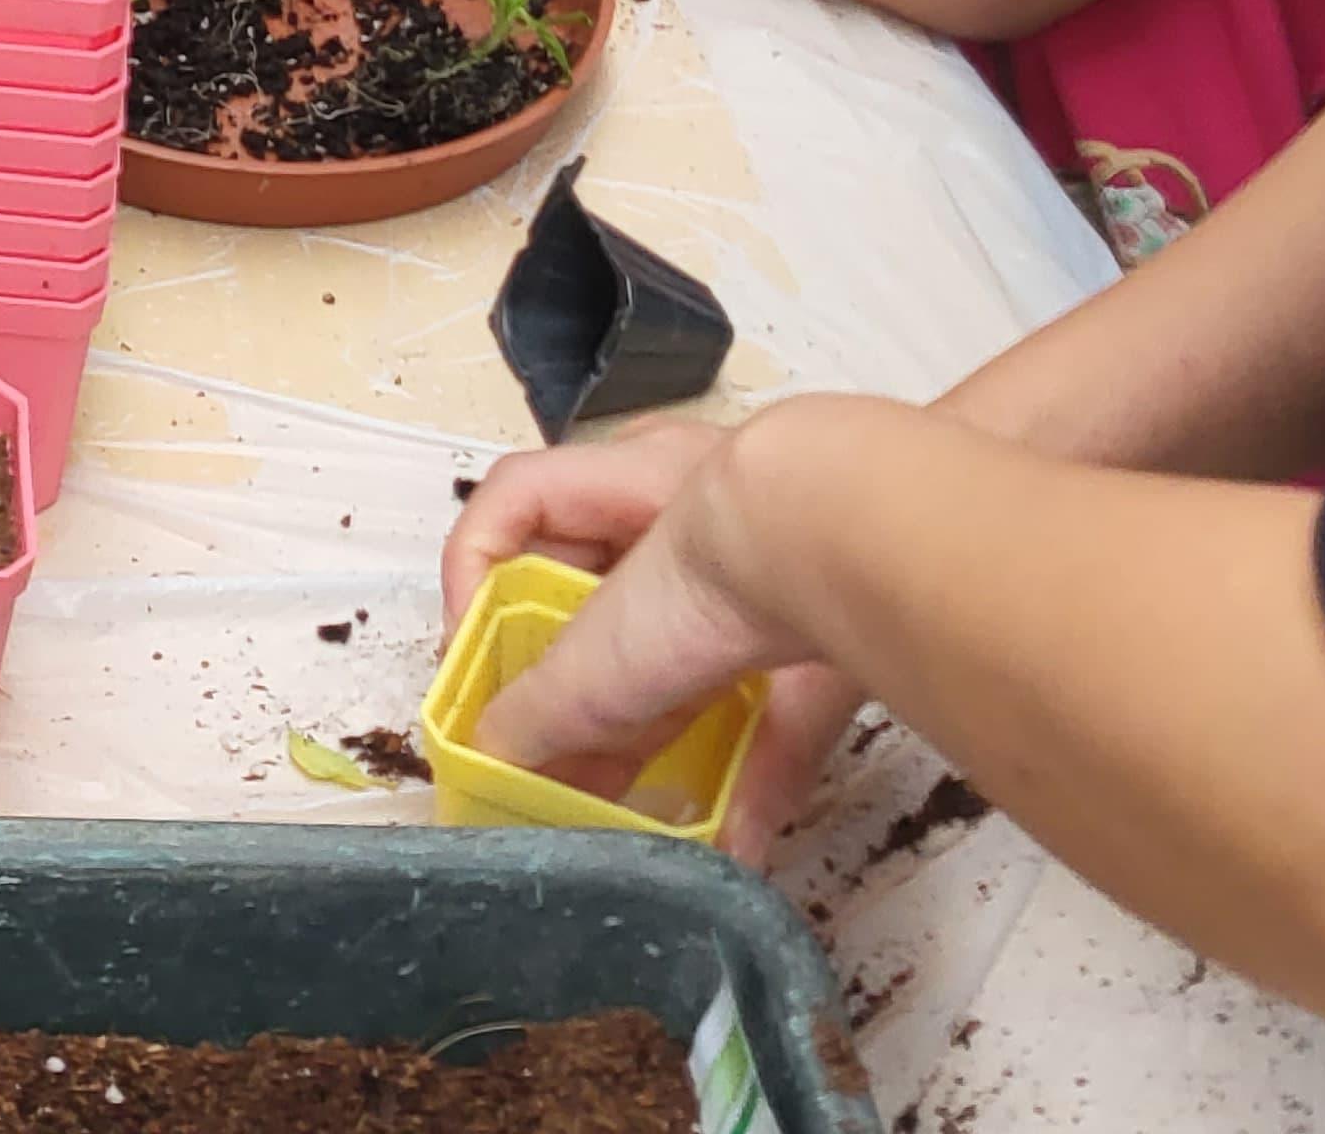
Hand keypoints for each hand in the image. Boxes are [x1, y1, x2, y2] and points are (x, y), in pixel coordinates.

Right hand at [450, 419, 862, 865]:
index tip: (475, 672)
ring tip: (634, 811)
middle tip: (555, 761)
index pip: (520, 507)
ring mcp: (766, 572)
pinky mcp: (828, 637)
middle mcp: (692, 512)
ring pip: (692, 657)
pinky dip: (753, 782)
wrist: (849, 551)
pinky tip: (735, 845)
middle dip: (574, 686)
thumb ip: (541, 707)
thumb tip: (498, 761)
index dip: (479, 584)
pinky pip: (780, 716)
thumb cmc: (708, 558)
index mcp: (621, 480)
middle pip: (605, 595)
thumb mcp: (597, 647)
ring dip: (660, 738)